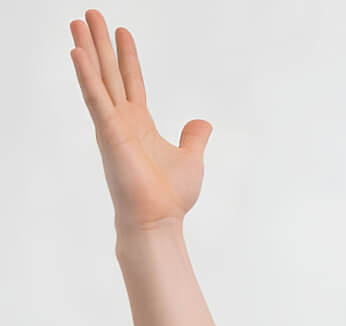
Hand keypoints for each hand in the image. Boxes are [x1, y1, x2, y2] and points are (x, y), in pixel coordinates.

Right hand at [69, 10, 212, 234]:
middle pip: (109, 73)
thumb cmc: (170, 196)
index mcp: (140, 124)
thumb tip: (202, 122)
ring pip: (98, 79)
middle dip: (100, 43)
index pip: (132, 82)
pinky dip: (86, 75)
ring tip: (77, 21)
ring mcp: (112, 126)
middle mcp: (122, 121)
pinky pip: (95, 98)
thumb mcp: (190, 159)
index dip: (127, 57)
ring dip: (87, 50)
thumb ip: (193, 138)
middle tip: (89, 14)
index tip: (122, 32)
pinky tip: (77, 52)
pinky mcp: (108, 133)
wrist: (159, 219)